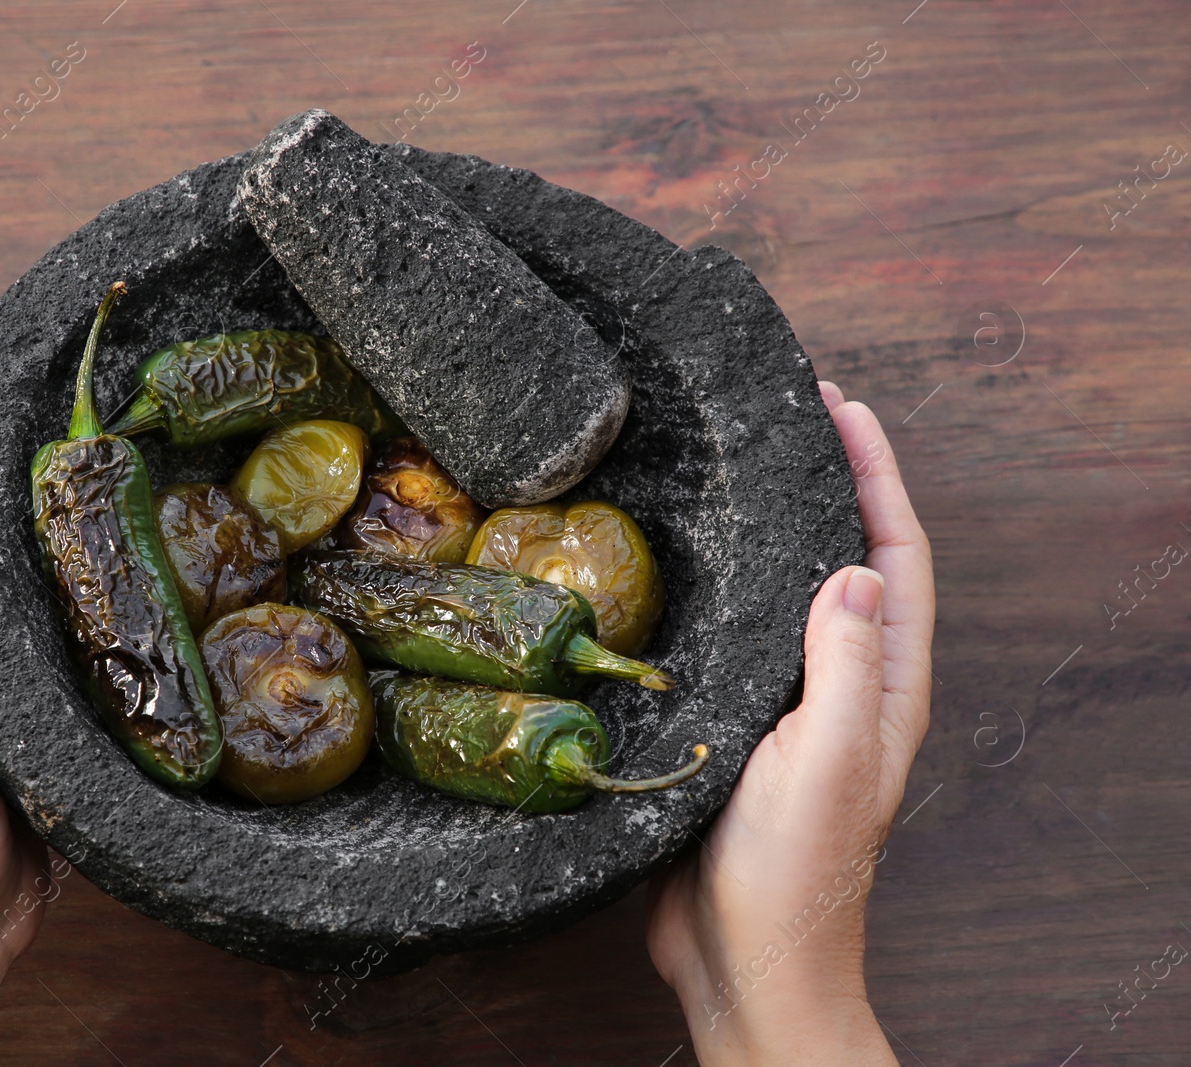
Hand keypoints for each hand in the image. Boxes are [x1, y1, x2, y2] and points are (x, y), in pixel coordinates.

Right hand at [646, 382, 933, 1064]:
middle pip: (850, 562)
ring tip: (741, 470)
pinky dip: (725, 589)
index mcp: (883, 688)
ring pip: (792, 596)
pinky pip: (739, 640)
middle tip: (791, 415)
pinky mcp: (739, 731)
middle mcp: (845, 688)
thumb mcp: (826, 761)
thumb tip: (852, 567)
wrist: (745, 962)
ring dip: (779, 529)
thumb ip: (842, 665)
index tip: (842, 409)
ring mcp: (793, 710)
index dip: (875, 477)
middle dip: (833, 483)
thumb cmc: (794, 874)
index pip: (893, 557)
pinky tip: (686, 570)